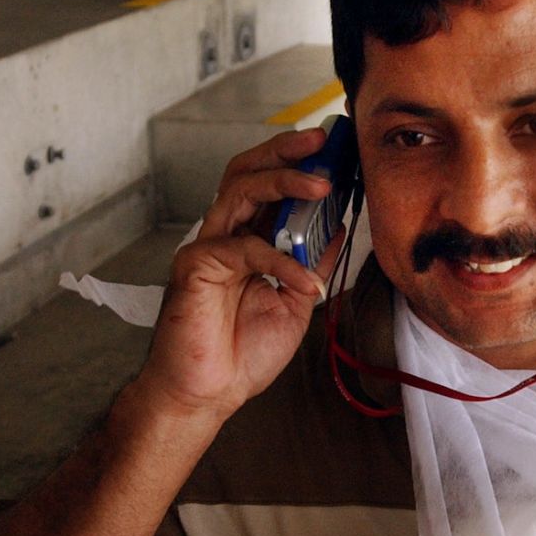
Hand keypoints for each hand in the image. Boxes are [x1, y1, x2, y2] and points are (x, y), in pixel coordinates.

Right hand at [135, 127, 344, 423]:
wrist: (209, 393)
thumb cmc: (243, 353)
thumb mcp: (296, 302)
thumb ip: (312, 262)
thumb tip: (339, 226)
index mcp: (247, 239)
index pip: (269, 186)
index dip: (299, 164)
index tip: (336, 152)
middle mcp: (225, 234)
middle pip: (247, 172)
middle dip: (285, 151)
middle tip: (322, 142)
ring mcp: (207, 247)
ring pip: (240, 191)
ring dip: (284, 181)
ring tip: (322, 184)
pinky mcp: (196, 266)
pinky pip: (246, 250)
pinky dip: (282, 262)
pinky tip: (306, 281)